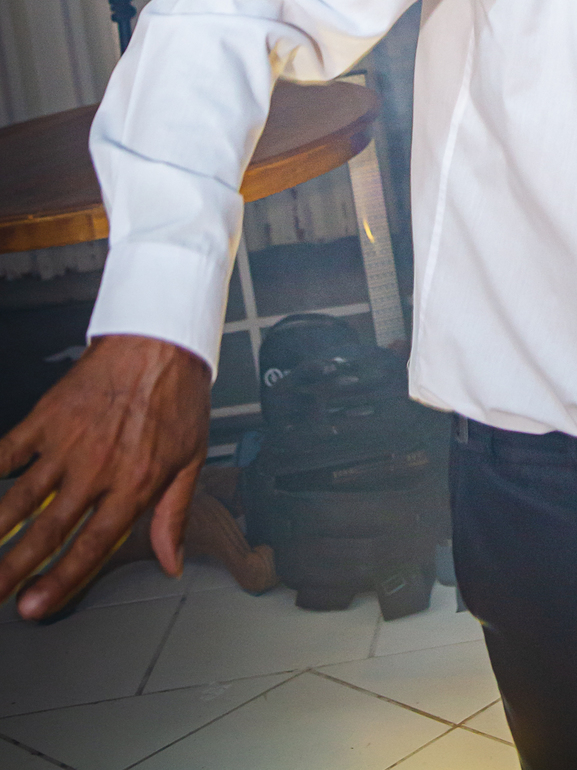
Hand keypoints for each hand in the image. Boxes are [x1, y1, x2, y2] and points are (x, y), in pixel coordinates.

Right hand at [0, 335, 209, 620]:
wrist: (161, 338)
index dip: (60, 580)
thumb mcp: (191, 457)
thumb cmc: (178, 393)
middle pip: (48, 531)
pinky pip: (9, 451)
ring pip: (21, 498)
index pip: (91, 545)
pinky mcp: (49, 416)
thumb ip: (175, 513)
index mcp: (135, 484)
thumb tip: (171, 561)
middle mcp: (98, 468)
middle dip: (14, 570)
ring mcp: (69, 442)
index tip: (34, 607)